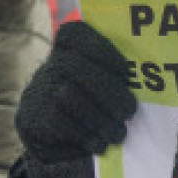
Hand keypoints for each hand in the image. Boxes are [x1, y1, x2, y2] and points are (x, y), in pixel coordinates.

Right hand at [16, 20, 136, 161]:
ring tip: (118, 133)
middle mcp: (49, 64)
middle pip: (75, 66)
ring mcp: (39, 89)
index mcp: (66, 48)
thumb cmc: (85, 101)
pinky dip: (84, 135)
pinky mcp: (33, 115)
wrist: (47, 132)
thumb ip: (111, 73)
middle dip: (108, 91)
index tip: (125, 72)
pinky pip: (60, 122)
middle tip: (129, 112)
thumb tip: (143, 80)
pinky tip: (99, 144)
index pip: (76, 34)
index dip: (102, 50)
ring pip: (69, 95)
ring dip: (99, 118)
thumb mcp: (94, 80)